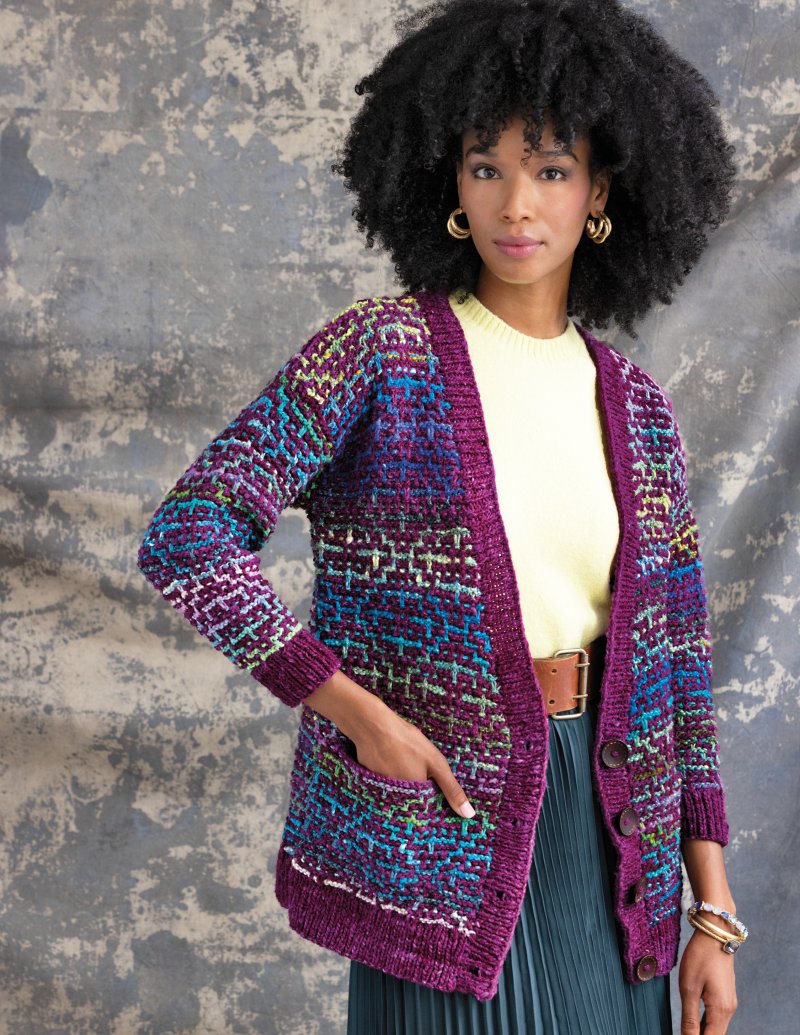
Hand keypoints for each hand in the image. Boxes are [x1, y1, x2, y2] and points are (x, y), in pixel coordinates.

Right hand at [350, 702, 475, 817]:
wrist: (372, 727)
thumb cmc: (406, 742)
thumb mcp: (436, 764)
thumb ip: (452, 790)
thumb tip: (469, 814)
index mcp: (414, 802)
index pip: (428, 814)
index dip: (434, 805)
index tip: (435, 791)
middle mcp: (396, 804)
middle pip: (412, 806)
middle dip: (418, 796)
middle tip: (417, 772)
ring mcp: (381, 795)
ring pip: (398, 797)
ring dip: (403, 788)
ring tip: (404, 765)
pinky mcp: (370, 786)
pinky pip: (384, 789)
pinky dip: (389, 778)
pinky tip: (391, 762)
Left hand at [679, 929, 737, 1033]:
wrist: (715, 934)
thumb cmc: (700, 957)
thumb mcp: (689, 988)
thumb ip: (688, 1018)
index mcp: (721, 1010)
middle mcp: (729, 1009)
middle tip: (682, 1033)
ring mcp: (729, 1002)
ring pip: (716, 1027)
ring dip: (702, 1032)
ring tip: (686, 1031)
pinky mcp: (725, 995)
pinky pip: (716, 1016)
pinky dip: (706, 1023)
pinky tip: (694, 1023)